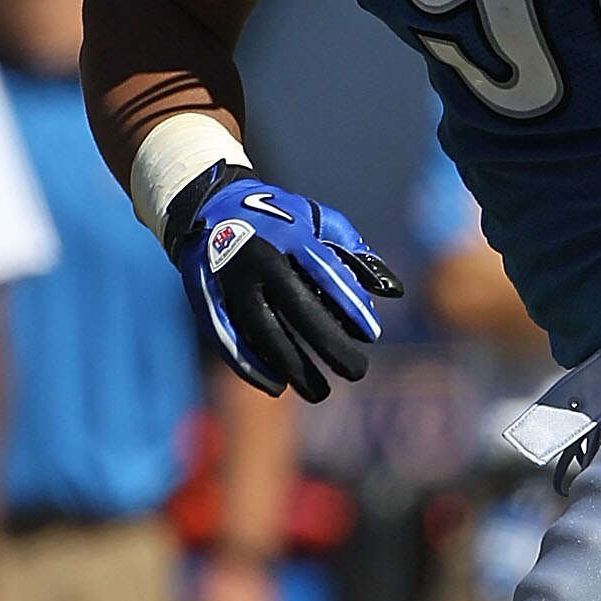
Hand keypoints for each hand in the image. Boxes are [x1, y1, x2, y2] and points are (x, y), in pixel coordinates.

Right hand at [165, 166, 402, 402]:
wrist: (210, 208)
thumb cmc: (280, 219)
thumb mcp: (320, 221)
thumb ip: (356, 254)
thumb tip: (393, 290)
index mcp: (291, 234)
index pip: (326, 273)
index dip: (350, 306)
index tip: (373, 336)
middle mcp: (259, 256)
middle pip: (296, 307)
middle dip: (329, 343)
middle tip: (357, 371)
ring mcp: (230, 279)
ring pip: (262, 329)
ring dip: (291, 364)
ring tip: (319, 392)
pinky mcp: (207, 297)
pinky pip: (228, 337)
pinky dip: (251, 365)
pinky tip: (277, 386)